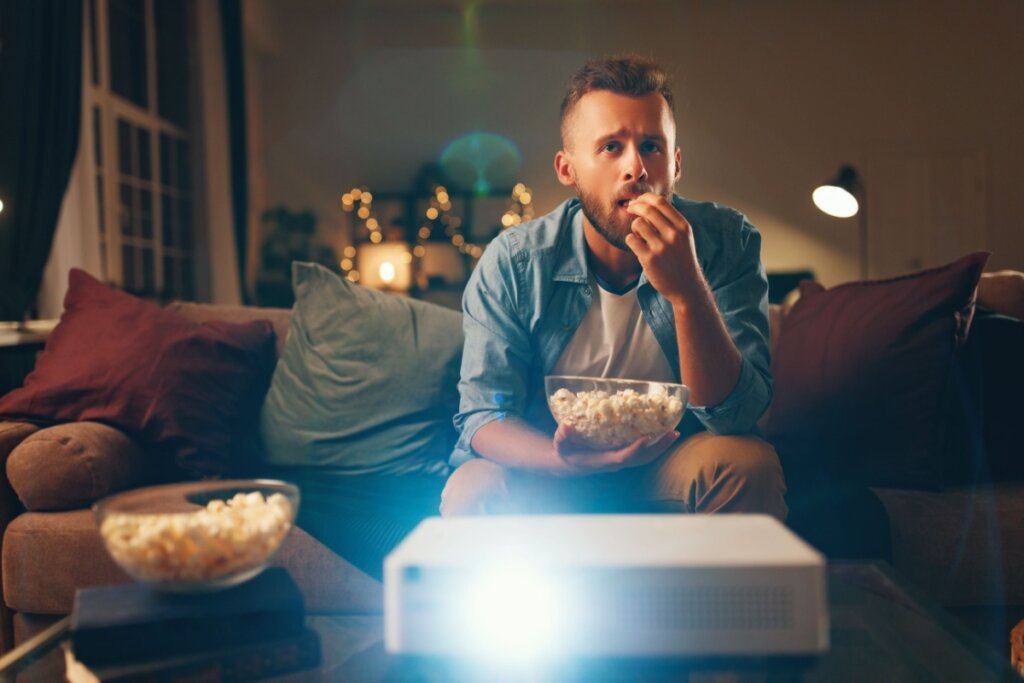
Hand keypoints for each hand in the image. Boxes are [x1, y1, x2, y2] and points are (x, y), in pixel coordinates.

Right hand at [552, 423, 678, 476]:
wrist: (571, 462)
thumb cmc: (567, 451)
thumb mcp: (561, 444)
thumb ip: (562, 436)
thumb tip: (566, 426)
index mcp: (603, 460)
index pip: (623, 457)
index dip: (635, 450)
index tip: (647, 438)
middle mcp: (616, 462)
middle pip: (642, 459)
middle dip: (658, 448)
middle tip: (673, 433)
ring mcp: (622, 460)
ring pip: (646, 457)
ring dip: (661, 446)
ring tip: (674, 432)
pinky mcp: (625, 455)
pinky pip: (644, 453)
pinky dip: (656, 445)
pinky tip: (664, 433)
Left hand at [624, 193, 704, 304]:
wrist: (686, 286)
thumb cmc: (681, 259)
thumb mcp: (683, 237)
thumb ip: (670, 221)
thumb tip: (648, 203)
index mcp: (683, 226)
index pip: (661, 202)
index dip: (645, 198)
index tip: (638, 201)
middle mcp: (673, 234)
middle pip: (647, 209)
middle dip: (634, 206)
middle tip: (629, 209)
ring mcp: (661, 247)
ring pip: (637, 224)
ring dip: (634, 227)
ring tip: (638, 235)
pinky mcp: (649, 259)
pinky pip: (631, 239)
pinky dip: (631, 240)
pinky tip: (637, 246)